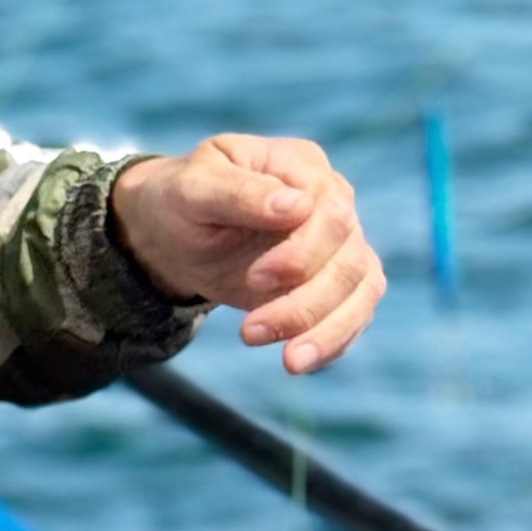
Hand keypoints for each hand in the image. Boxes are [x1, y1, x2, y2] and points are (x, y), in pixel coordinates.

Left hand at [110, 136, 384, 373]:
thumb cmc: (180, 200)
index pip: (331, 210)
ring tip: (289, 363)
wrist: (171, 234)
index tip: (257, 278)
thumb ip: (240, 192)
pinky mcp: (332, 283)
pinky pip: (353, 313)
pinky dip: (334, 341)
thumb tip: (296, 206)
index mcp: (302, 167)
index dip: (303, 251)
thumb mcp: (193, 188)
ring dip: (326, 330)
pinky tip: (299, 362)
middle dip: (306, 301)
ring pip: (359, 289)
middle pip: (350, 257)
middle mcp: (331, 203)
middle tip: (249, 332)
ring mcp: (338, 244)